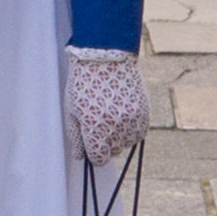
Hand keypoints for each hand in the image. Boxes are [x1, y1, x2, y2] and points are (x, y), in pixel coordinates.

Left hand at [65, 48, 150, 166]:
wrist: (106, 57)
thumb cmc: (83, 82)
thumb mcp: (72, 109)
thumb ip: (76, 135)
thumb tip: (79, 156)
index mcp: (95, 126)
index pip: (98, 158)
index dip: (92, 154)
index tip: (90, 146)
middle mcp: (116, 127)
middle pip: (112, 151)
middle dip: (104, 143)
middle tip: (97, 123)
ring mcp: (133, 120)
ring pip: (126, 143)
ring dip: (118, 136)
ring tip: (109, 115)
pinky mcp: (144, 114)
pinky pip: (138, 133)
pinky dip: (130, 129)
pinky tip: (121, 114)